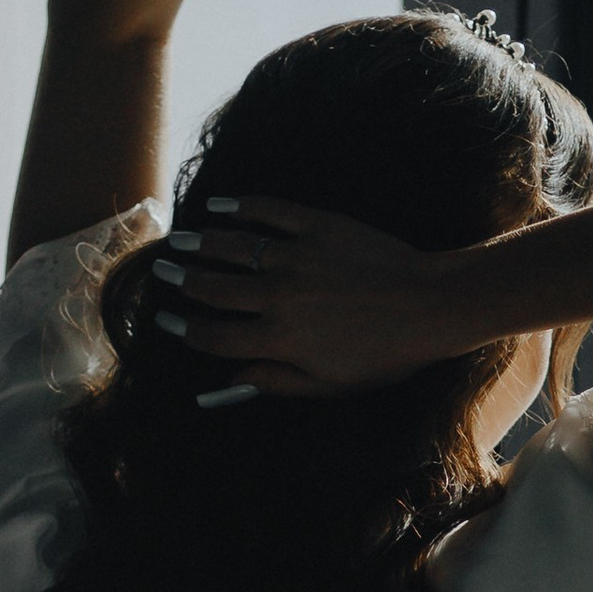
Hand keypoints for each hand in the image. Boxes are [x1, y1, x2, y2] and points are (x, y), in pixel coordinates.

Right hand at [149, 196, 468, 399]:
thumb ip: (278, 382)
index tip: (167, 322)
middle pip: (215, 289)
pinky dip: (241, 207)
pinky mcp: (319, 227)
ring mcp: (297, 258)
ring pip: (234, 247)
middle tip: (162, 274)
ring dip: (200, 244)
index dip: (185, 330)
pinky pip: (270, 213)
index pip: (215, 336)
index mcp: (279, 340)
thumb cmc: (385, 353)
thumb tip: (235, 382)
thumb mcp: (332, 385)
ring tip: (179, 241)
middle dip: (182, 281)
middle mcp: (279, 297)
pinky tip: (220, 206)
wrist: (430, 306)